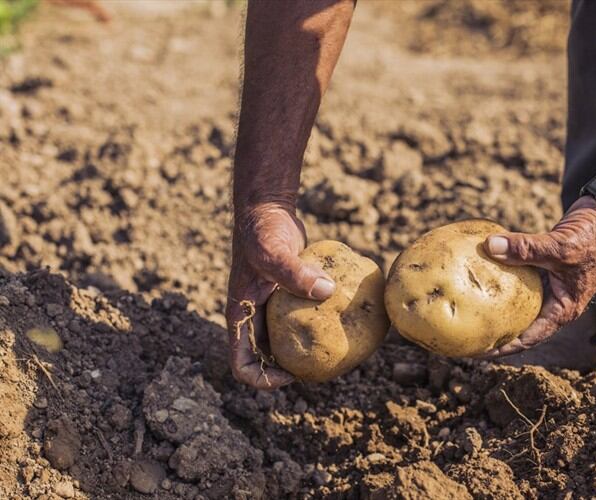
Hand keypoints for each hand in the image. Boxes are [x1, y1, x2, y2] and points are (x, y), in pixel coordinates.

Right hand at [225, 203, 335, 388]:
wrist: (267, 210)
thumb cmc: (262, 232)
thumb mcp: (273, 253)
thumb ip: (295, 273)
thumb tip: (328, 291)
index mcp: (241, 316)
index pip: (242, 363)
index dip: (262, 378)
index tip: (290, 375)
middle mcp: (254, 316)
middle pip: (268, 358)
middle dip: (290, 370)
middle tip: (322, 369)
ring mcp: (272, 307)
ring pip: (287, 340)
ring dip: (305, 349)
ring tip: (336, 351)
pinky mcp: (290, 295)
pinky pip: (303, 318)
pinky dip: (319, 323)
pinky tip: (345, 321)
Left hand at [480, 196, 595, 357]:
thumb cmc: (595, 238)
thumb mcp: (560, 247)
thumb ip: (526, 249)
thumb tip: (490, 246)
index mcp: (563, 309)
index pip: (528, 338)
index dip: (503, 347)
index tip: (478, 352)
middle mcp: (554, 301)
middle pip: (519, 323)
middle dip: (494, 330)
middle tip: (465, 333)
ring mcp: (549, 284)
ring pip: (517, 299)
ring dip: (495, 303)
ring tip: (466, 307)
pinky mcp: (543, 265)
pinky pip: (517, 275)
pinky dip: (501, 274)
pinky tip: (478, 271)